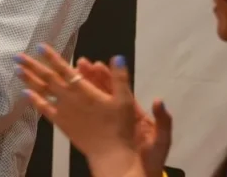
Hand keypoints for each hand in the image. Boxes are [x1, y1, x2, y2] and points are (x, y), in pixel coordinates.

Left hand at [16, 45, 141, 175]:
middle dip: (32, 65)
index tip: (39, 46)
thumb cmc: (119, 126)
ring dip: (29, 79)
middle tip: (18, 56)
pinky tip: (25, 93)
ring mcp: (62, 110)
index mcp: (83, 89)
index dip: (52, 57)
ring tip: (17, 69)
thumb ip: (120, 77)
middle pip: (48, 78)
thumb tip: (117, 56)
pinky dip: (34, 100)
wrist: (110, 153)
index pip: (64, 69)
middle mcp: (69, 97)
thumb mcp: (126, 100)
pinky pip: (44, 109)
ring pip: (42, 91)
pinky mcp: (60, 122)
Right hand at [75, 58, 172, 176]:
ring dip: (81, 89)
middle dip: (91, 77)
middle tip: (79, 64)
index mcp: (133, 114)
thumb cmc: (152, 162)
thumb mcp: (161, 141)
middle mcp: (119, 116)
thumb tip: (158, 101)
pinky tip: (64, 100)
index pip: (119, 90)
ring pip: (93, 102)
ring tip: (69, 76)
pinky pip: (86, 118)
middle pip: (103, 92)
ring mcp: (107, 125)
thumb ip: (162, 121)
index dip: (108, 76)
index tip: (97, 64)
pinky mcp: (98, 135)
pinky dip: (76, 108)